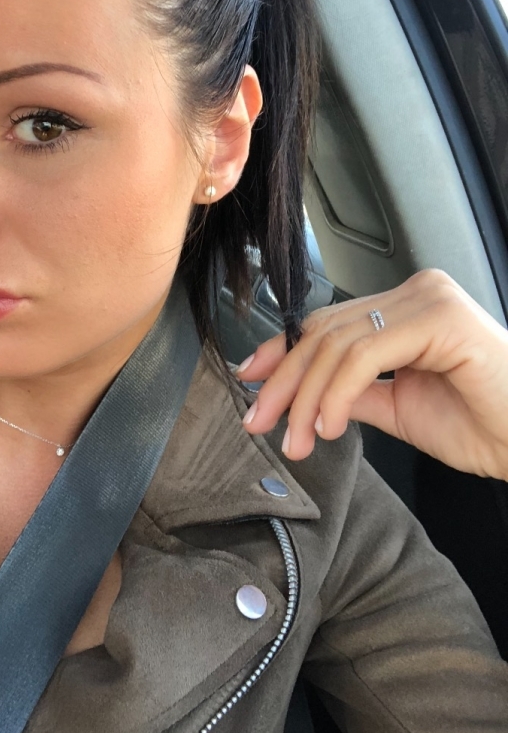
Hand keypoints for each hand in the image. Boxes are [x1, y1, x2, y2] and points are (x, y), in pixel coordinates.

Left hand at [237, 269, 507, 479]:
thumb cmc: (484, 425)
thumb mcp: (397, 409)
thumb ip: (351, 393)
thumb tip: (300, 393)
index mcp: (406, 309)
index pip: (327, 323)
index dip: (282, 352)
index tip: (249, 382)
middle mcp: (416, 293)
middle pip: (325, 331)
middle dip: (283, 380)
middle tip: (258, 422)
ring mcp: (429, 299)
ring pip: (338, 343)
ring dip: (305, 397)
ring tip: (297, 439)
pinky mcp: (441, 317)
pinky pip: (366, 354)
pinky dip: (335, 392)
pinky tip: (327, 426)